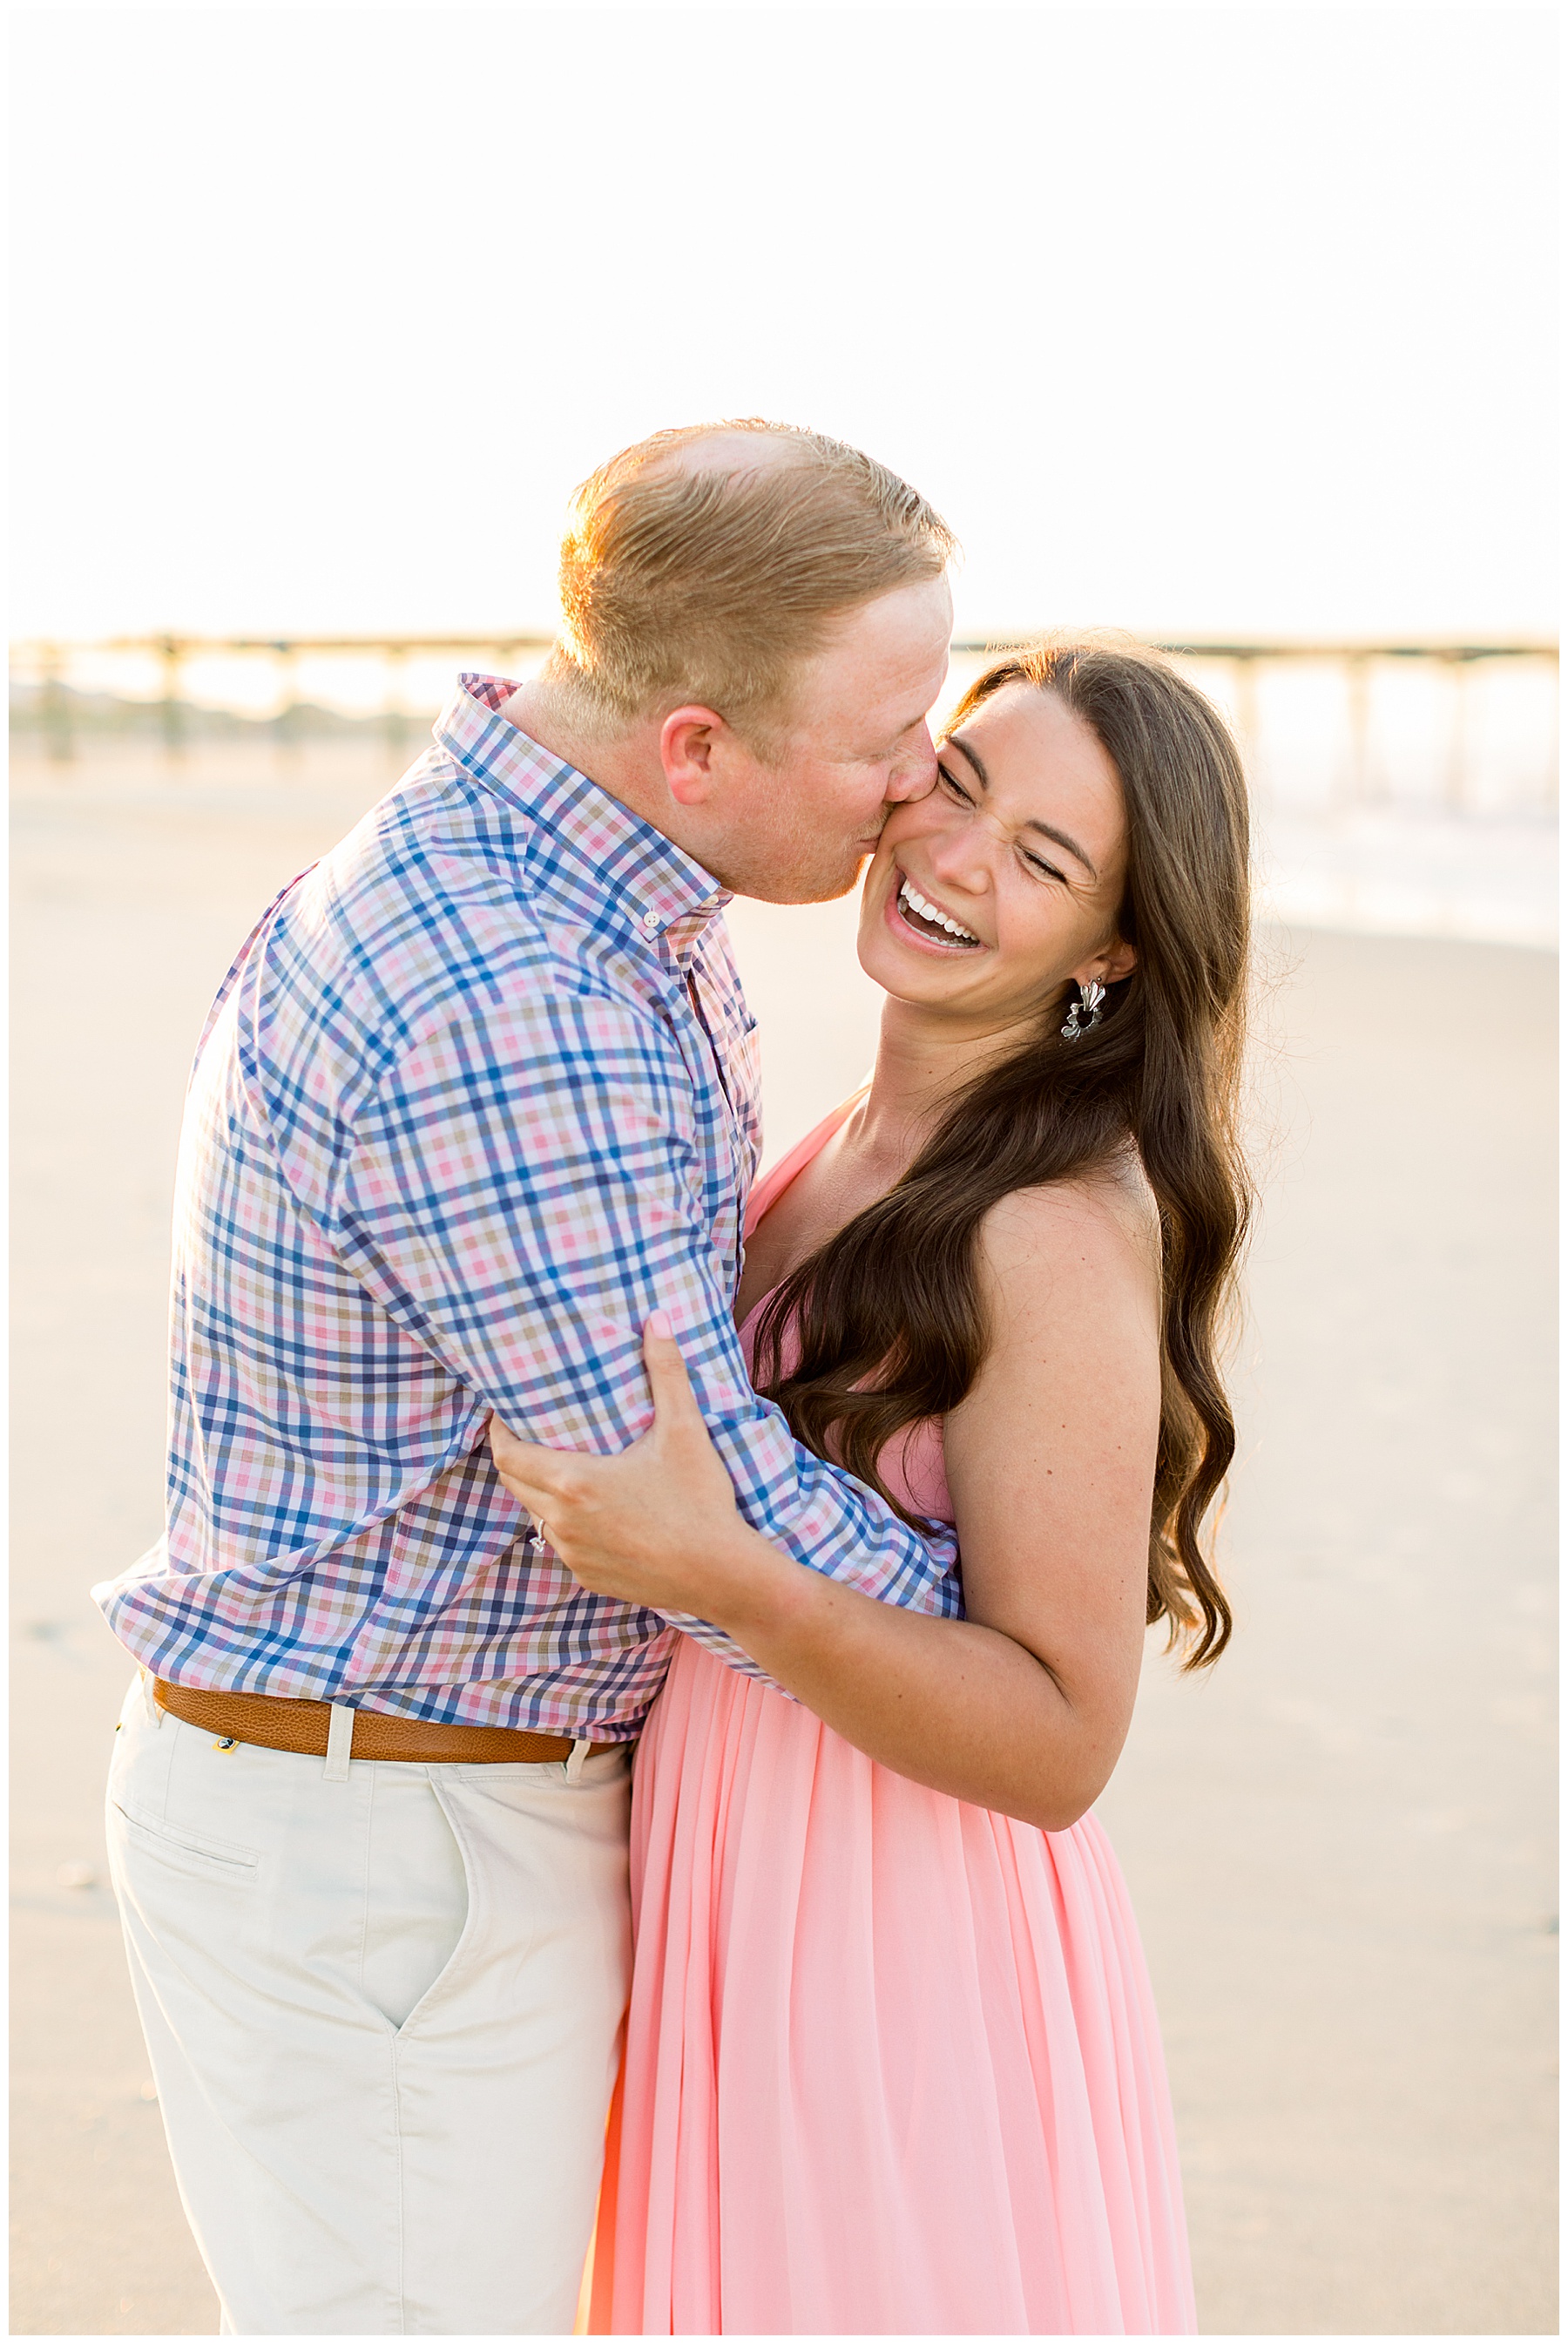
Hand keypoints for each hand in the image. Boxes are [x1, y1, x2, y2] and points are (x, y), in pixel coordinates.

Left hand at [488, 1313, 761, 1619]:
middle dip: (515, 1458)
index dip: (498, 1432)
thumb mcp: (684, 1430)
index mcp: (573, 1482)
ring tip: (561, 1468)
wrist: (721, 1575)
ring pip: (536, 1516)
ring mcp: (572, 1554)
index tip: (503, 1414)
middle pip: (514, 1484)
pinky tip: (592, 1511)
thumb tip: (658, 1317)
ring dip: (540, 1491)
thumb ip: (666, 1371)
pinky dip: (565, 1523)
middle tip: (530, 1434)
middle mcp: (561, 1522)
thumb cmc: (700, 1501)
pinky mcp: (588, 1577)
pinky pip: (561, 1544)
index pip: (507, 1455)